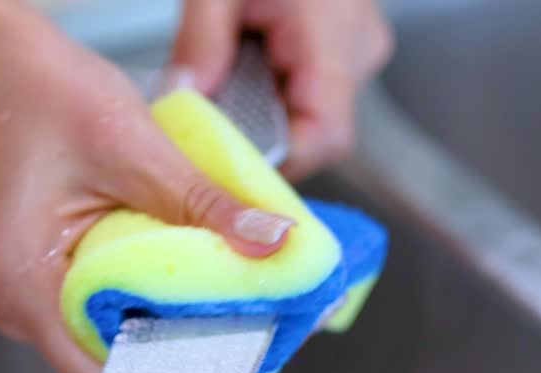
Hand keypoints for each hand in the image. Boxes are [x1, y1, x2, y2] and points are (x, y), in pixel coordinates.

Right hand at [0, 17, 292, 372]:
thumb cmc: (43, 98)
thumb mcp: (136, 150)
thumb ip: (205, 204)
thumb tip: (272, 243)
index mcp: (30, 291)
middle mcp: (28, 308)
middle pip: (117, 369)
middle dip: (191, 366)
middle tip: (261, 355)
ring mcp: (40, 295)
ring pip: (119, 341)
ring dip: (181, 338)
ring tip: (246, 330)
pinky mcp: (57, 277)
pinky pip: (113, 310)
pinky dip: (161, 308)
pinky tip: (207, 299)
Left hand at [170, 0, 393, 179]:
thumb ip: (200, 45)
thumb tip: (182, 103)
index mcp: (332, 36)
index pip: (325, 136)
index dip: (279, 164)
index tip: (227, 167)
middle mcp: (357, 49)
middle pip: (317, 134)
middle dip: (261, 140)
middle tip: (207, 133)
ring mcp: (356, 46)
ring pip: (313, 115)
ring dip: (266, 116)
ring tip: (222, 92)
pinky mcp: (344, 44)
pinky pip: (311, 88)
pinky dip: (274, 92)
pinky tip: (242, 74)